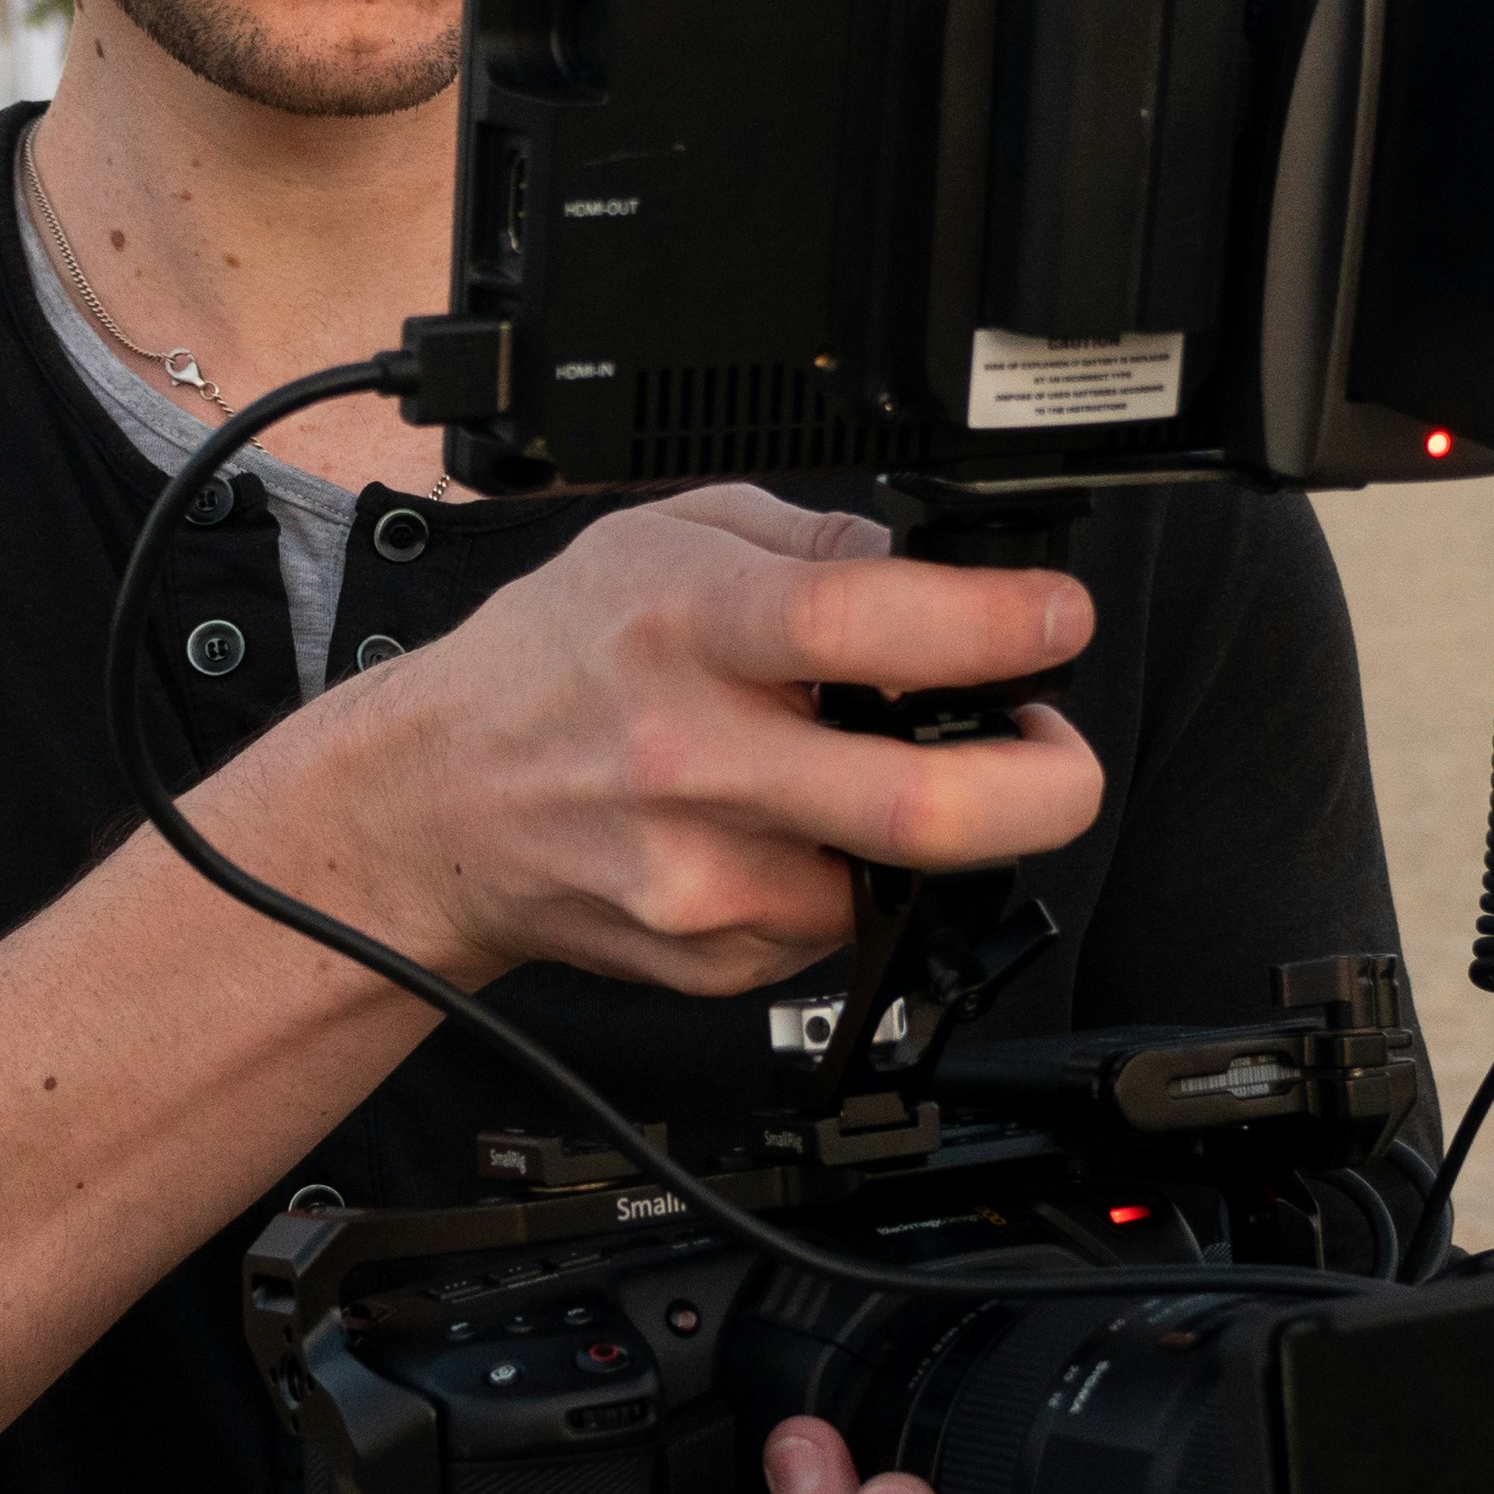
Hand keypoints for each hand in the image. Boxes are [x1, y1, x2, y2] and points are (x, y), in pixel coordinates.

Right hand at [220, 485, 1102, 998]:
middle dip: (1046, 788)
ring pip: (898, 877)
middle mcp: (692, 756)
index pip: (867, 625)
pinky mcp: (707, 956)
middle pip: (922, 807)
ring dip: (938, 833)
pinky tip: (795, 832)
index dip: (998, 627)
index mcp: (687, 624)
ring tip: (892, 777)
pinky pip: (839, 924)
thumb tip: (934, 566)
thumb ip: (808, 542)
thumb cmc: (551, 664)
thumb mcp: (663, 538)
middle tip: (1058, 755)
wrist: (435, 807)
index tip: (1057, 623)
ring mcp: (699, 873)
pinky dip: (849, 876)